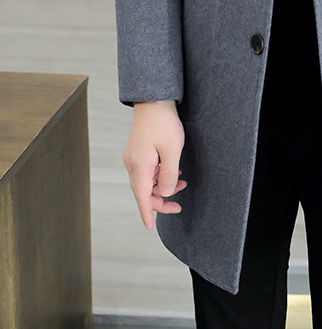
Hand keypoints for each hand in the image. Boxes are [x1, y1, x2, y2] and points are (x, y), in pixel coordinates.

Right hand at [122, 100, 187, 229]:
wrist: (154, 101)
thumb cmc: (163, 123)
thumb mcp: (172, 150)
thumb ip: (169, 175)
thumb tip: (165, 194)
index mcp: (139, 165)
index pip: (141, 197)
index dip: (147, 213)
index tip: (150, 227)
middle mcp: (132, 164)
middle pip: (143, 192)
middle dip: (160, 201)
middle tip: (179, 206)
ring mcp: (134, 157)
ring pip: (146, 182)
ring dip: (162, 187)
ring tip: (182, 182)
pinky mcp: (138, 152)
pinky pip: (147, 171)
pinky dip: (159, 176)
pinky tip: (173, 171)